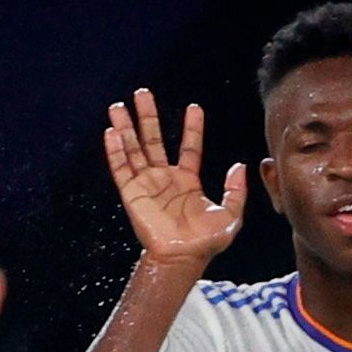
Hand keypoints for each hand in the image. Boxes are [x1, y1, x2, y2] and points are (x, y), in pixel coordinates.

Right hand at [104, 89, 245, 266]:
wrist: (182, 258)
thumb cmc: (206, 242)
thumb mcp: (230, 215)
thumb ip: (236, 190)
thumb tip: (239, 165)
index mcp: (187, 181)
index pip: (189, 147)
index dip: (192, 128)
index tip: (194, 107)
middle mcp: (165, 179)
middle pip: (153, 140)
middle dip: (148, 116)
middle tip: (142, 93)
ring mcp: (147, 185)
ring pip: (133, 149)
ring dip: (126, 128)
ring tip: (119, 106)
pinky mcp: (132, 194)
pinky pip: (121, 168)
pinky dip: (115, 150)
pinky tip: (111, 131)